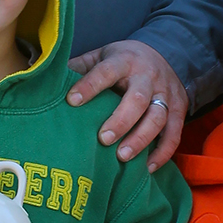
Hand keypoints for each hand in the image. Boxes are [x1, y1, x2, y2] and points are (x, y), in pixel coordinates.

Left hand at [67, 40, 186, 170]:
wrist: (165, 54)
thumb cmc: (123, 62)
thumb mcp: (101, 56)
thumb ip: (79, 68)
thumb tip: (43, 80)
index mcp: (124, 60)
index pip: (106, 72)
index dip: (89, 86)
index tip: (71, 101)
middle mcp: (147, 76)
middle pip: (138, 99)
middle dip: (121, 120)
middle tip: (103, 139)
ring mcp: (166, 93)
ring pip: (158, 117)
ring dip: (141, 138)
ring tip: (122, 157)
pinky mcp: (179, 110)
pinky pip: (174, 134)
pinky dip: (163, 152)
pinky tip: (148, 167)